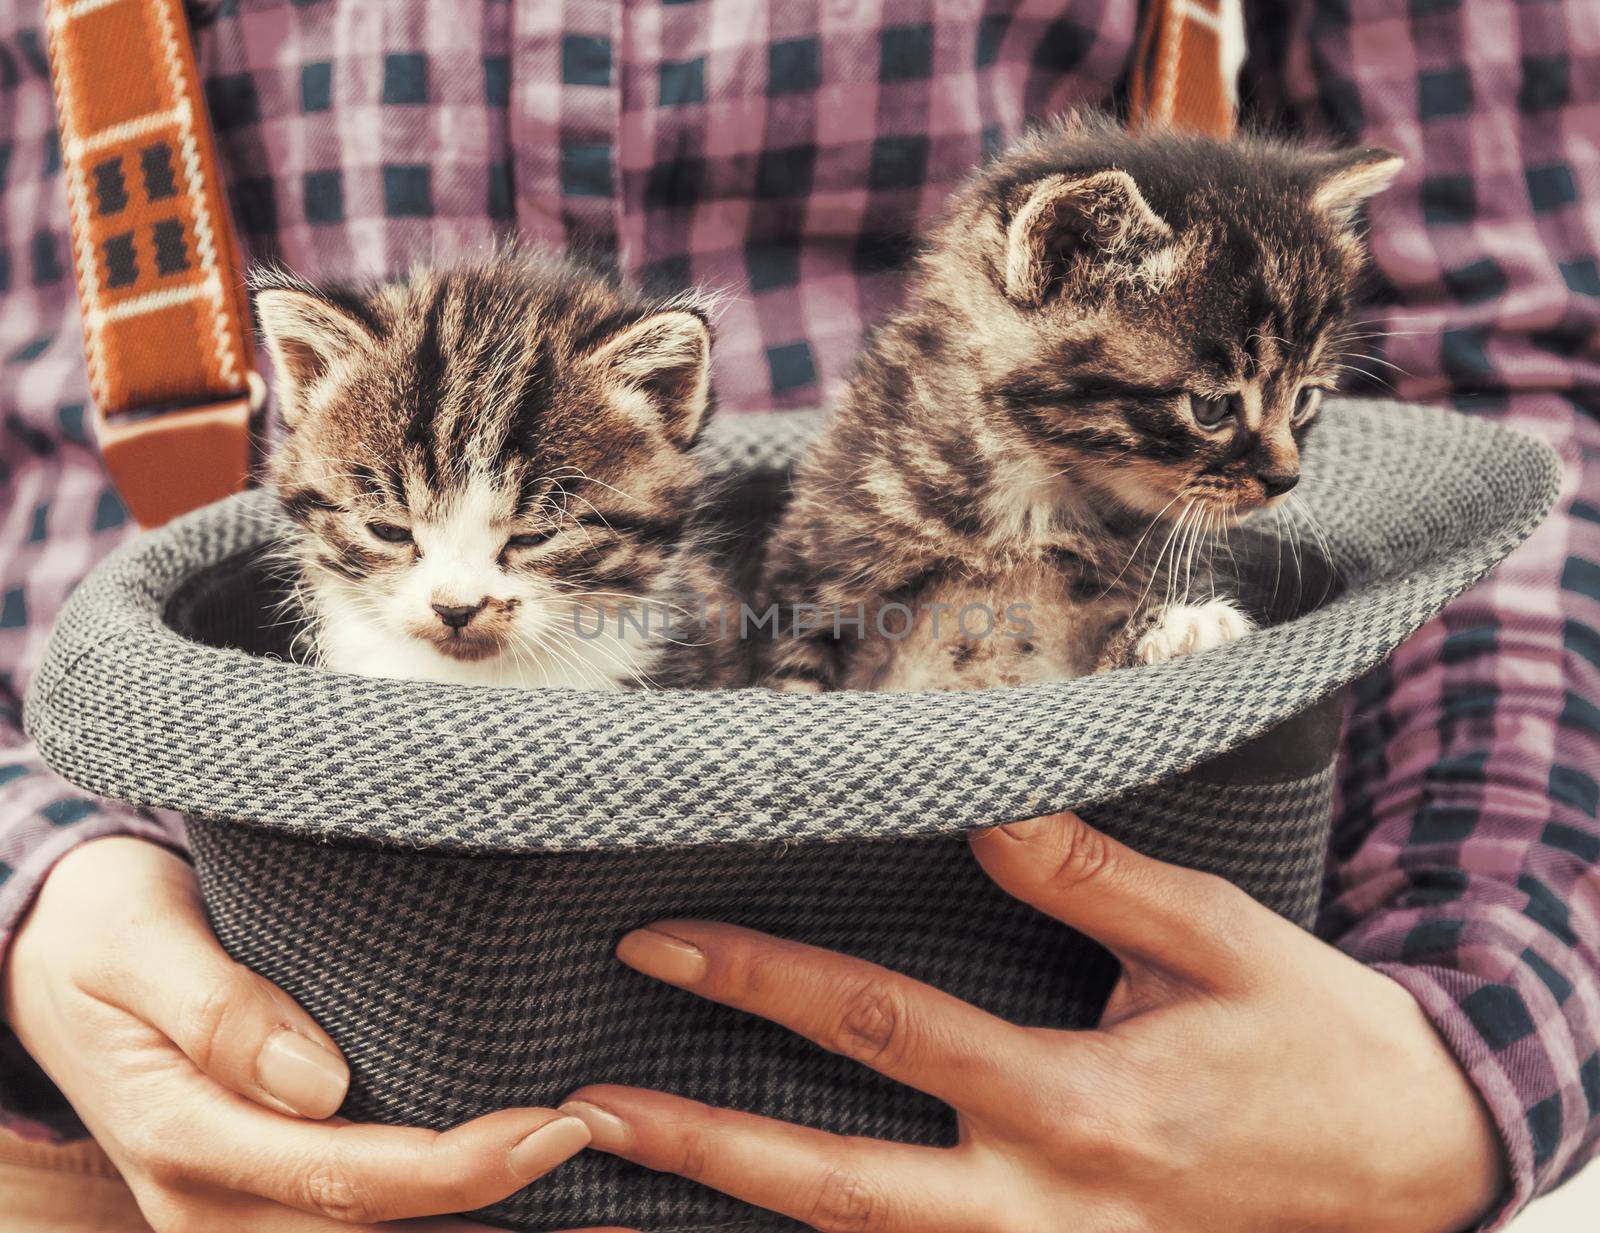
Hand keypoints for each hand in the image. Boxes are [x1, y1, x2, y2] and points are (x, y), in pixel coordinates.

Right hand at [3, 838, 625, 1231]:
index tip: (560, 1127)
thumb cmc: (104, 930)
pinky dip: (443, 1208)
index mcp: (186, 1137)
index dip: (461, 1167)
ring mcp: (235, 1210)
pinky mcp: (262, 1194)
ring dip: (477, 1219)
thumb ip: (221, 1013)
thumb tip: (318, 1085)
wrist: (51, 955)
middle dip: (495, 1207)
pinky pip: (361, 1217)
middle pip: (377, 1227)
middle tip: (611, 1151)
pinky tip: (520, 1177)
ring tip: (601, 1191)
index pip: (348, 1177)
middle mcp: (213, 1201)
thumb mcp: (139, 944)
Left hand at [561, 812, 1507, 1232]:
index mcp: (1080, 1105)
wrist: (1413, 1161)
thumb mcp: (1217, 944)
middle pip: (841, 1188)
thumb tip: (985, 805)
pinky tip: (767, 1215)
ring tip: (638, 1170)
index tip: (660, 946)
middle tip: (587, 1108)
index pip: (885, 1031)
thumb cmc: (1311, 1039)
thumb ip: (1092, 880)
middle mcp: (1048, 1207)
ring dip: (747, 1214)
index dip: (761, 984)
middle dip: (706, 1144)